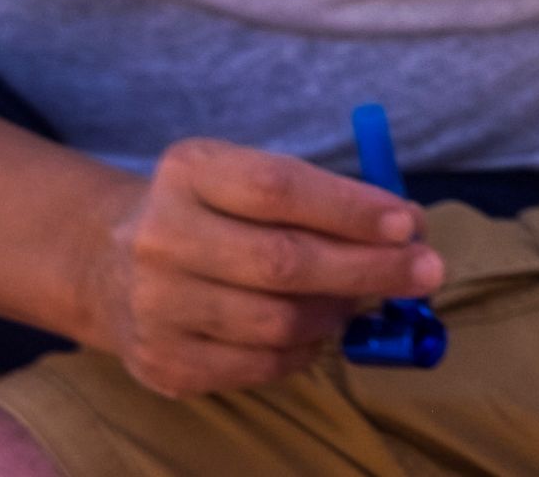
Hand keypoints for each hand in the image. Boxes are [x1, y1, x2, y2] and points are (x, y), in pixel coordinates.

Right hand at [75, 137, 449, 398]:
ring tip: (363, 299)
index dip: (350, 208)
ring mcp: (154, 306)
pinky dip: (305, 352)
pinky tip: (320, 331)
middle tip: (427, 272)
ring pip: (277, 323)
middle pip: (283, 262)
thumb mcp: (249, 177)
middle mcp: (161, 237)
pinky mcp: (160, 362)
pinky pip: (257, 367)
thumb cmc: (213, 212)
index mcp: (189, 171)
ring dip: (339, 313)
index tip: (410, 222)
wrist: (111, 265)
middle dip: (369, 269)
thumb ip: (322, 196)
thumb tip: (409, 228)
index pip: (278, 188)